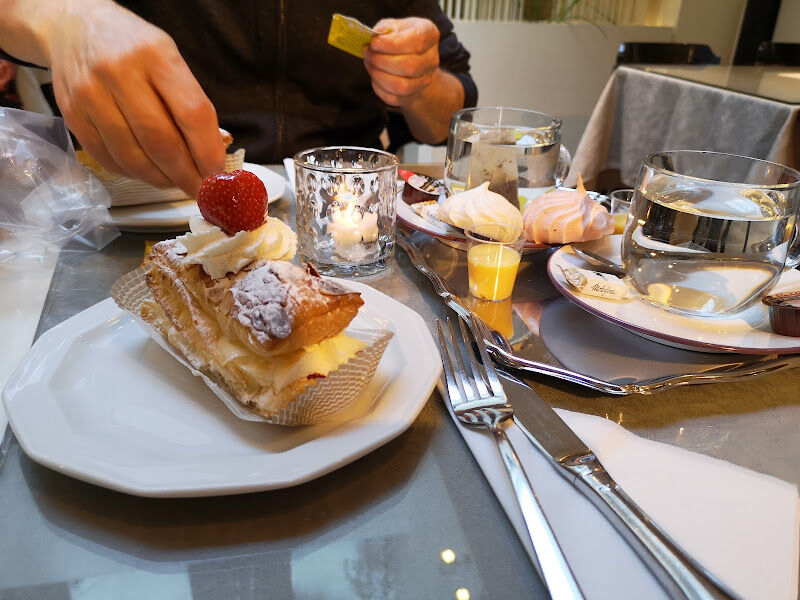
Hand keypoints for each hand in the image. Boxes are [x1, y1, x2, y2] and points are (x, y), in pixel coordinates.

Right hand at [45, 3, 223, 194]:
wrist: (76, 29)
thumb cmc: (133, 48)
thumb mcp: (169, 58)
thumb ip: (189, 101)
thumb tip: (211, 155)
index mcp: (156, 56)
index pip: (192, 114)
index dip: (208, 152)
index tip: (217, 174)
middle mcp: (119, 73)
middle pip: (162, 142)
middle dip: (186, 175)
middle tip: (200, 189)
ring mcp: (91, 94)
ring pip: (133, 158)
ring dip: (160, 180)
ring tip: (175, 181)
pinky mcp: (71, 114)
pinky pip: (108, 159)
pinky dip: (133, 173)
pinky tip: (146, 171)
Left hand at [363, 17, 439, 107]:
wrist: (408, 57)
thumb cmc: (399, 38)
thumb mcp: (393, 25)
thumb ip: (385, 28)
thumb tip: (377, 34)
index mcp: (429, 35)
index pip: (417, 42)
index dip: (392, 44)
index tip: (374, 43)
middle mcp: (432, 59)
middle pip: (409, 66)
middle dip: (382, 61)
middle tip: (367, 54)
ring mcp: (424, 80)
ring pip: (402, 86)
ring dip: (379, 76)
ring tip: (369, 64)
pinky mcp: (412, 95)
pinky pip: (394, 98)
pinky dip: (379, 88)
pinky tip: (375, 76)